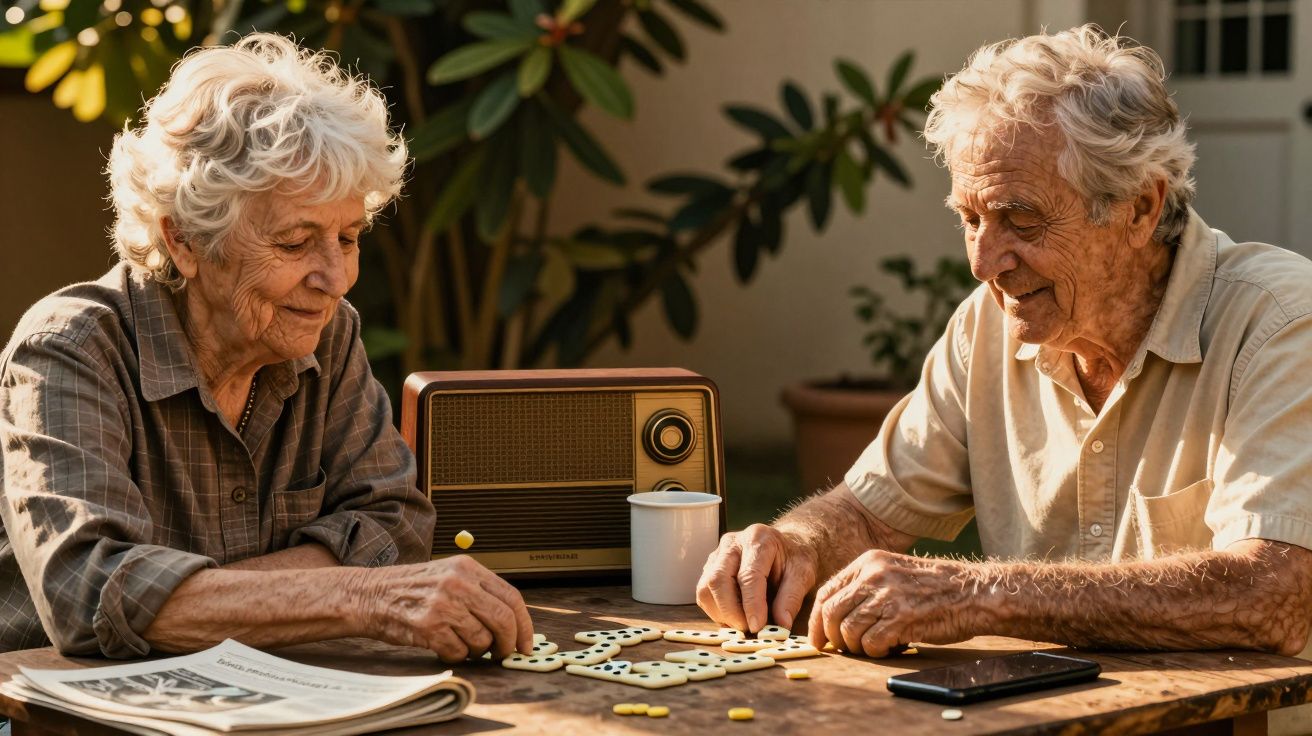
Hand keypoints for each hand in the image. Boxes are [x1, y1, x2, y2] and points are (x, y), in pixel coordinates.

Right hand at [361, 556, 533, 661]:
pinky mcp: (428, 627)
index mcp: (468, 567)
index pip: (512, 597)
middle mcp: (458, 583)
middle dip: (508, 643)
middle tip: (503, 653)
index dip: (525, 624)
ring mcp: (443, 605)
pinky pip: (459, 651)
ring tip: (465, 645)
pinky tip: (445, 646)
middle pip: (503, 620)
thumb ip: (479, 591)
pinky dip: (457, 655)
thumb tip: (512, 622)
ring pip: (482, 640)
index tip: (526, 643)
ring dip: (478, 651)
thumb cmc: (411, 588)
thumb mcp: (448, 574)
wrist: (370, 594)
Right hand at [696, 523, 818, 632]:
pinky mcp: (709, 567)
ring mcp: (716, 554)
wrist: (783, 547)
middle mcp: (732, 543)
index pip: (748, 575)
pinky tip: (734, 617)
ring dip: (721, 613)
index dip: (751, 604)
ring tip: (742, 624)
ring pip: (705, 588)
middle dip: (731, 612)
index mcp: (758, 539)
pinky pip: (703, 594)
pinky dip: (716, 611)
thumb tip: (782, 625)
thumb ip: (792, 598)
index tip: (758, 627)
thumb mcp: (803, 575)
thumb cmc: (792, 560)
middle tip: (748, 629)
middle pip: (718, 580)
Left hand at [808, 549, 975, 656]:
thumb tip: (834, 617)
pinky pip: (871, 643)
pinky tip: (889, 648)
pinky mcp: (901, 617)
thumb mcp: (894, 573)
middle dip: (831, 637)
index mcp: (869, 562)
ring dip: (856, 646)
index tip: (818, 639)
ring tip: (873, 646)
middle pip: (831, 613)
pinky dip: (875, 652)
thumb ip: (865, 587)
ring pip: (848, 630)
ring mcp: (888, 595)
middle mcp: (874, 575)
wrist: (974, 592)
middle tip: (842, 649)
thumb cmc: (934, 588)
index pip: (827, 592)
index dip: (816, 620)